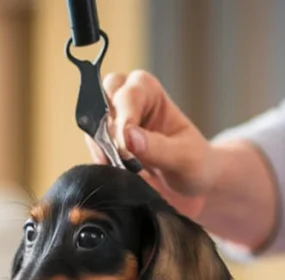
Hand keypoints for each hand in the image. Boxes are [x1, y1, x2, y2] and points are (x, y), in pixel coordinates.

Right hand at [85, 70, 216, 221]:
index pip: (127, 96)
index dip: (124, 122)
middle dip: (107, 130)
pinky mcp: (102, 142)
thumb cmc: (193, 163)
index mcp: (149, 90)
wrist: (188, 183)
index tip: (127, 151)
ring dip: (101, 149)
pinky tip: (115, 173)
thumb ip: (158, 148)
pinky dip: (99, 160)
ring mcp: (111, 120)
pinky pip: (91, 147)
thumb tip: (128, 138)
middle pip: (101, 99)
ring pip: (91, 124)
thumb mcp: (184, 157)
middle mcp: (126, 97)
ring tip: (121, 170)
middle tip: (119, 158)